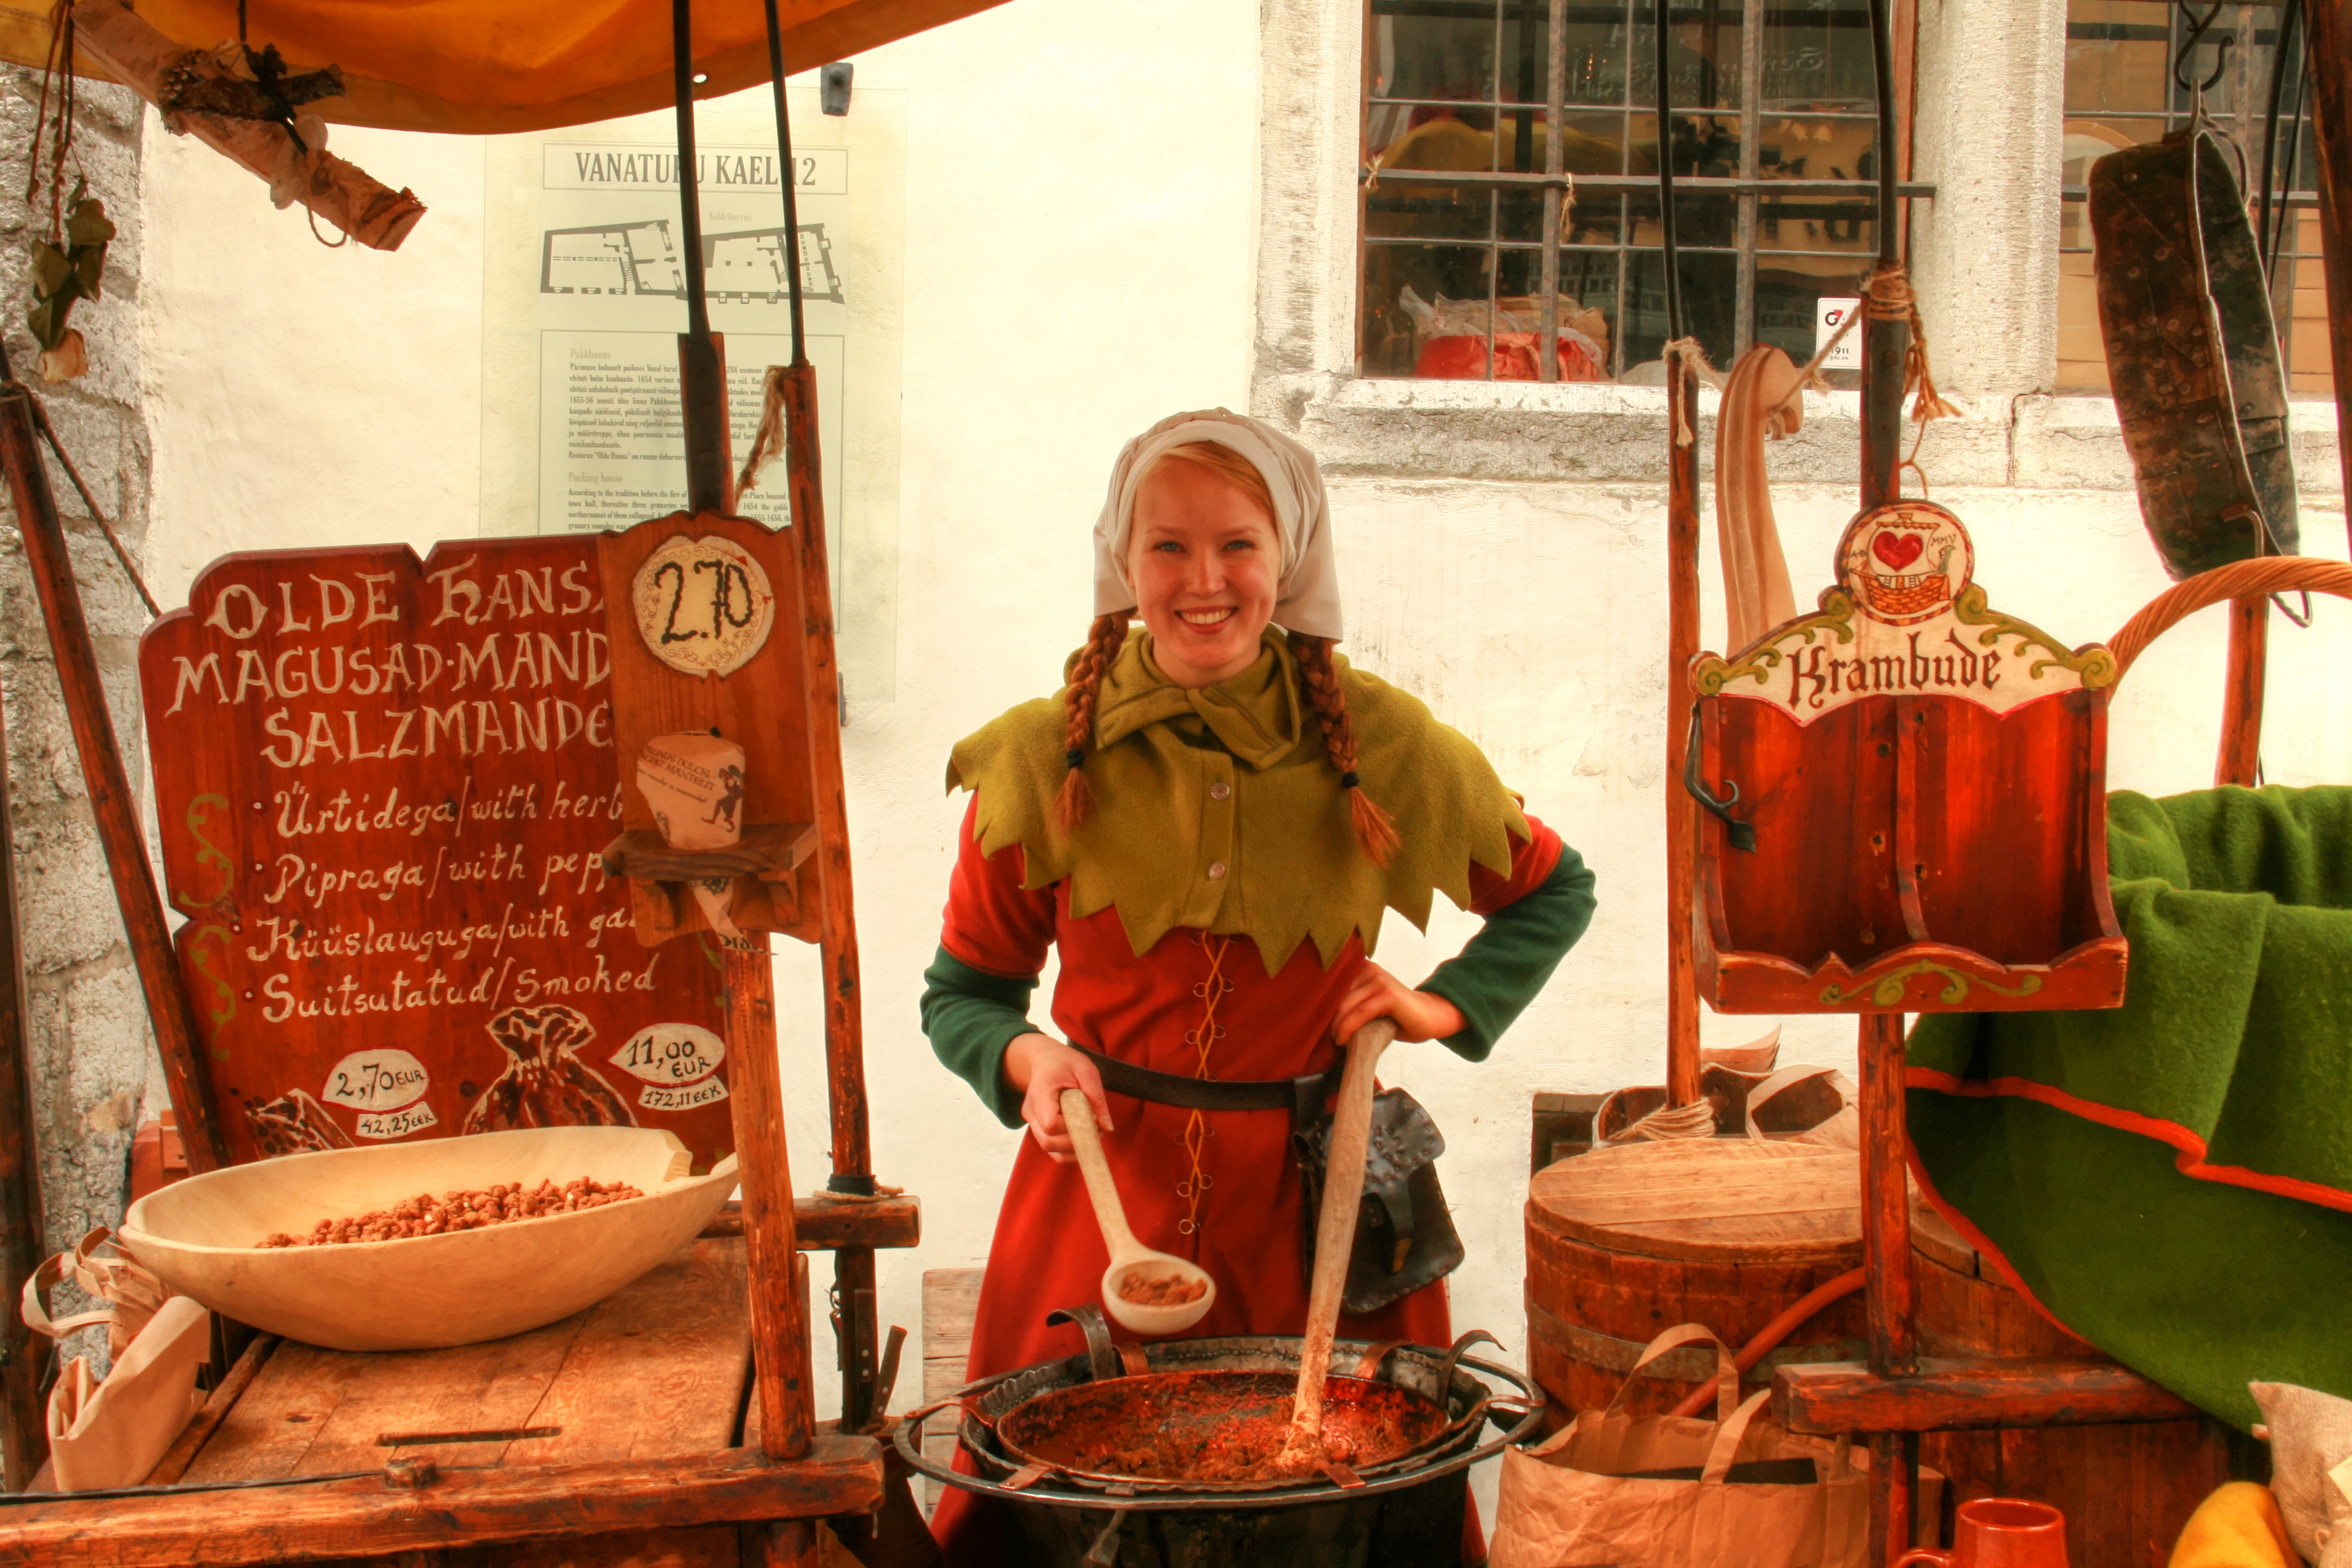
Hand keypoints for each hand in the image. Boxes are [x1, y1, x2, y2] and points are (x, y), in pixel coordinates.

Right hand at [1002, 1033, 1111, 1162]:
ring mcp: (1031, 1121)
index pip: (1050, 1123)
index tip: (1089, 1119)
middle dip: (1076, 1142)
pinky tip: (1082, 1138)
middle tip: (1096, 1130)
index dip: (1071, 1128)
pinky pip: (1050, 1148)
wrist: (1044, 1060)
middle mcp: (1031, 1110)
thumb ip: (1097, 1098)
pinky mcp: (1037, 1128)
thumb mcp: (1086, 1071)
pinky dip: (1067, 1150)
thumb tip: (1107, 1127)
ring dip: (1073, 1149)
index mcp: (1041, 1092)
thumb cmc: (1065, 1063)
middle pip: (1048, 1141)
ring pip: (1048, 1148)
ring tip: (1091, 1133)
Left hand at [1331, 962, 1464, 1045]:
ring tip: (1337, 1040)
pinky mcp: (1387, 994)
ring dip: (1336, 1027)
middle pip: (1335, 996)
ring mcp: (1379, 980)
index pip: (1331, 985)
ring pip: (1345, 1006)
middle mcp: (1369, 969)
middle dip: (1327, 1019)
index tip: (1317, 1024)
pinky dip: (1347, 1029)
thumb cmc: (1398, 1015)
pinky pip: (1359, 1014)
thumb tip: (1320, 1017)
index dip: (1321, 1005)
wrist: (1431, 1016)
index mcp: (1362, 967)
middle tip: (1327, 1037)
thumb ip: (1350, 1002)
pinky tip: (1343, 1040)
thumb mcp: (1369, 1003)